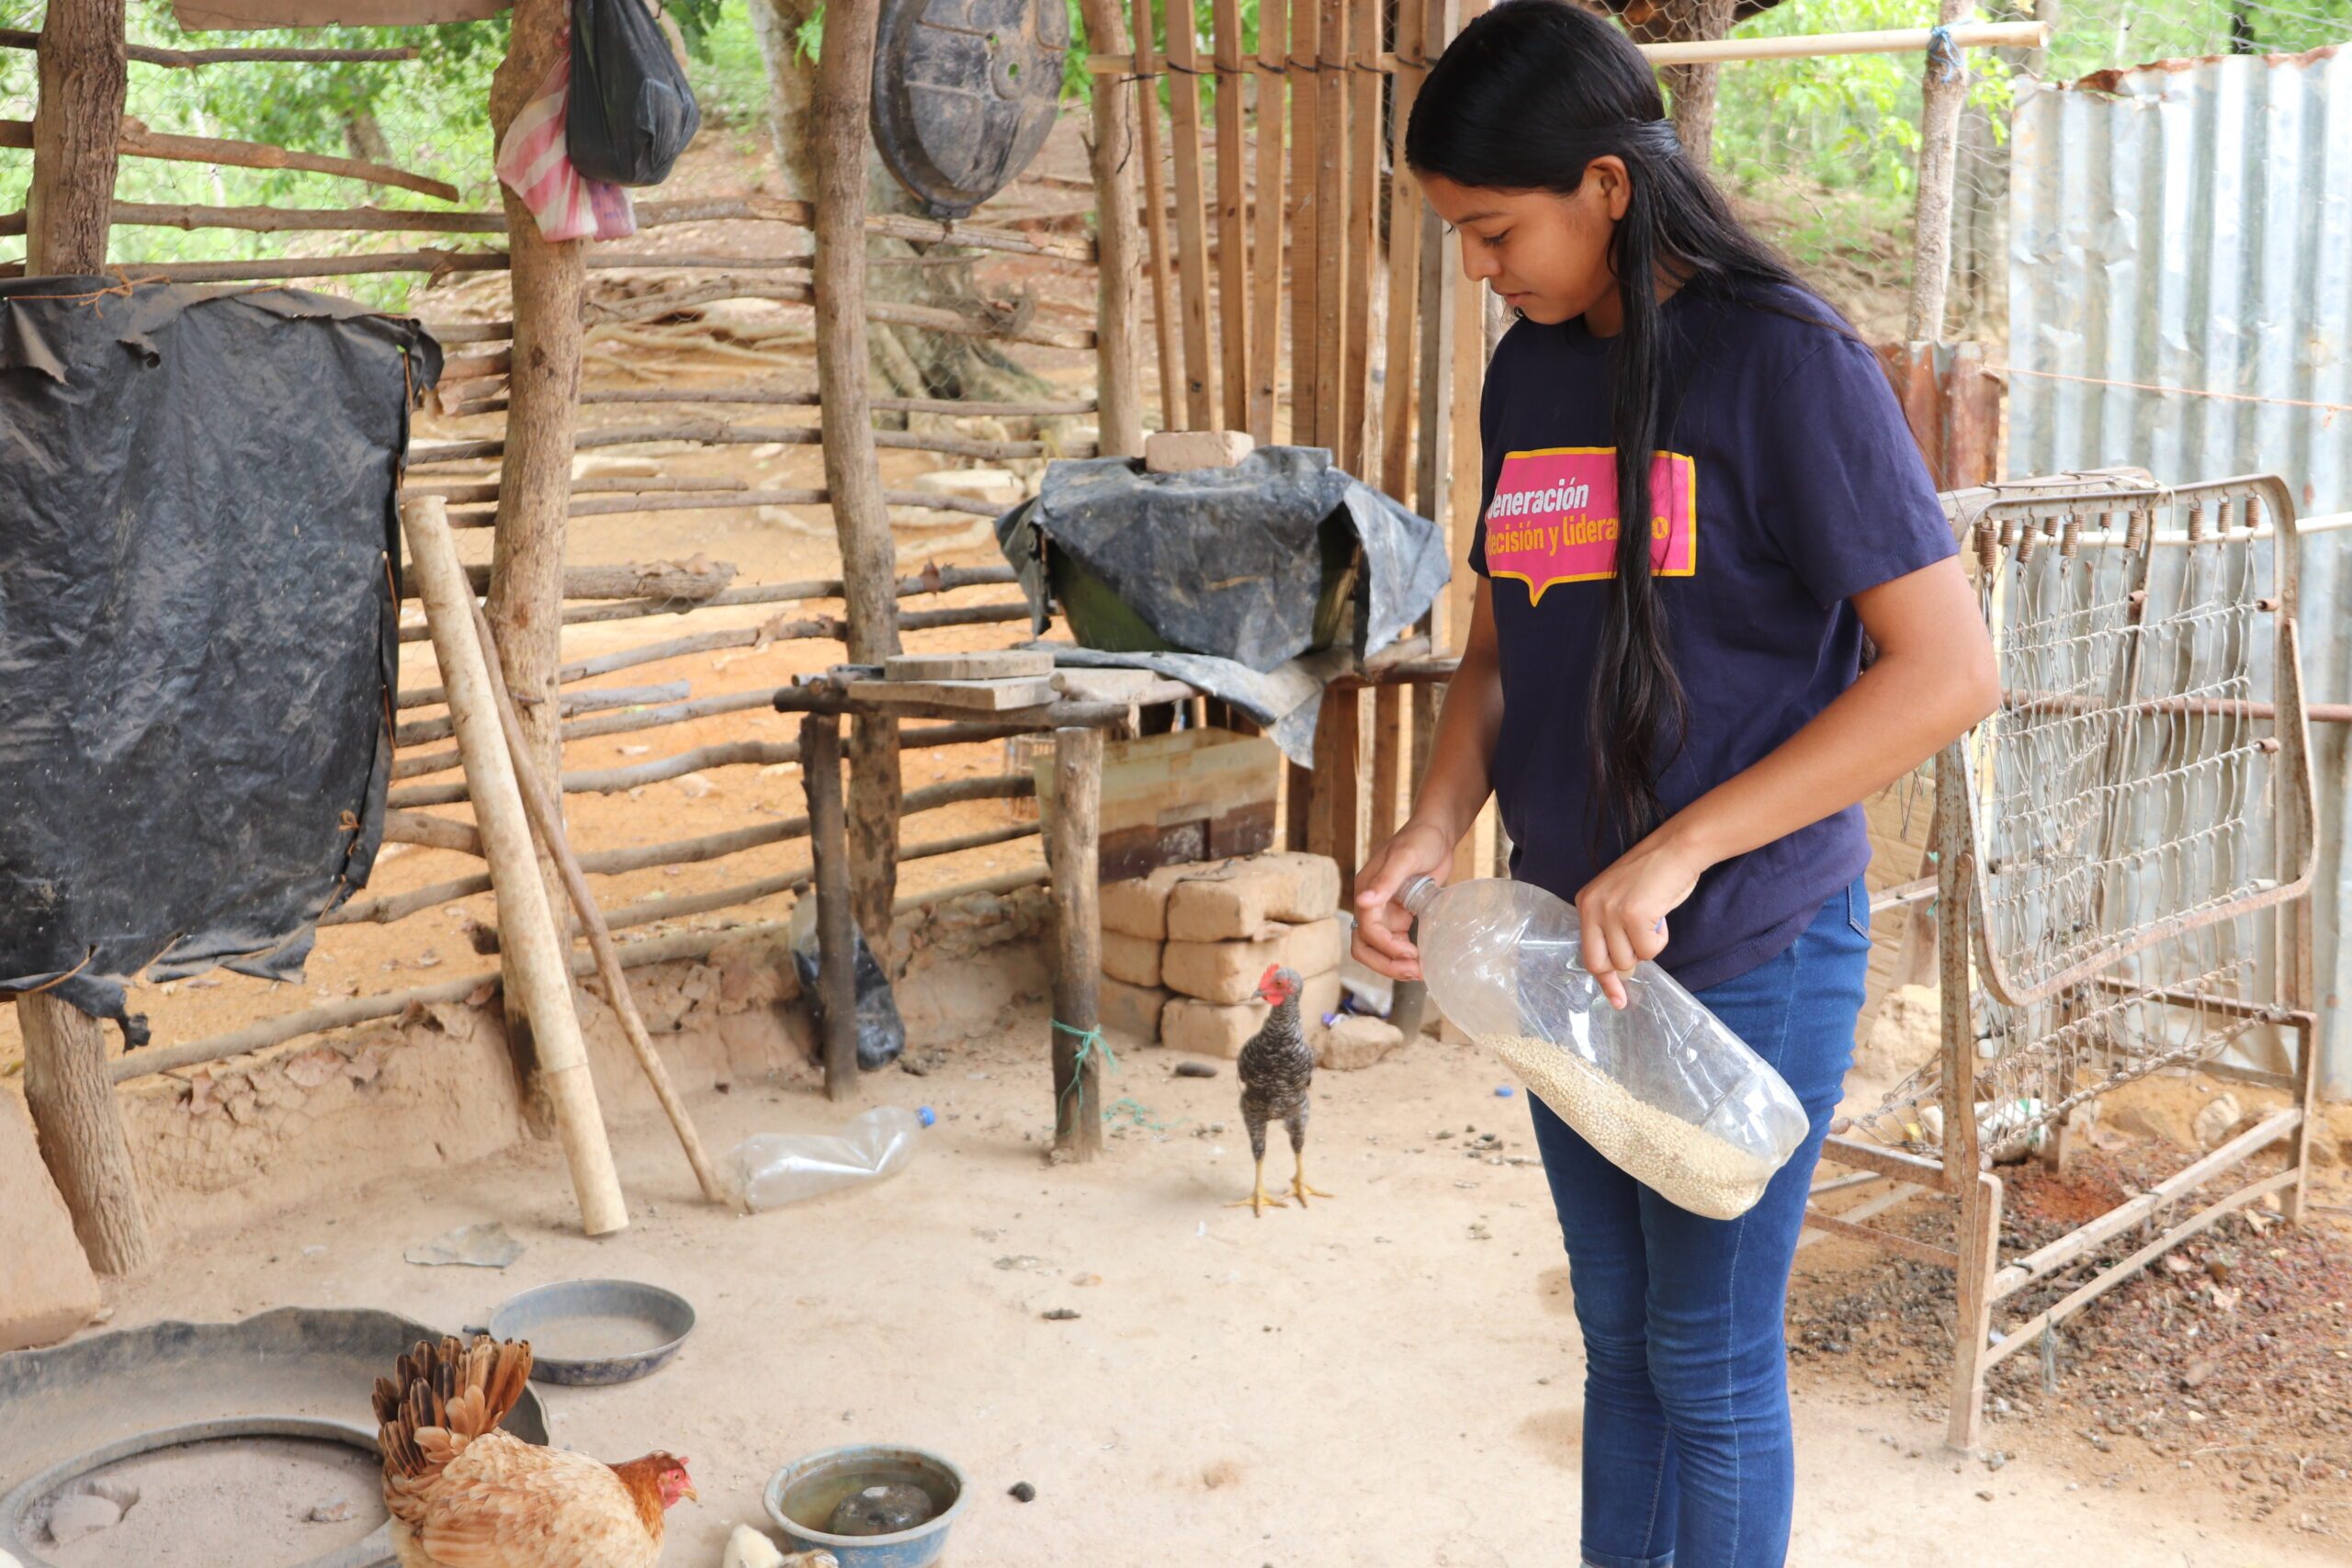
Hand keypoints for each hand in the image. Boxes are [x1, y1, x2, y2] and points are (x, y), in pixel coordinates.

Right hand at [1351, 820, 1456, 981]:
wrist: (1437, 832)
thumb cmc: (1420, 839)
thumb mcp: (1404, 857)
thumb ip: (1385, 882)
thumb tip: (1362, 902)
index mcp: (1366, 890)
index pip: (1367, 929)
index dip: (1386, 946)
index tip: (1411, 952)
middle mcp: (1371, 904)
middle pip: (1364, 946)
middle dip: (1385, 963)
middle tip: (1412, 972)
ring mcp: (1385, 912)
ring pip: (1378, 949)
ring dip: (1394, 965)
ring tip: (1419, 972)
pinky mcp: (1400, 915)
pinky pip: (1395, 943)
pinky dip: (1404, 956)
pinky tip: (1421, 961)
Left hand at [1575, 829, 1708, 1009]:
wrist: (1675, 849)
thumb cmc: (1655, 876)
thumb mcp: (1621, 901)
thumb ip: (1613, 930)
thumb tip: (1620, 969)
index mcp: (1585, 903)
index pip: (1588, 953)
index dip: (1605, 979)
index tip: (1617, 1000)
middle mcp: (1591, 907)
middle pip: (1601, 963)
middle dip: (1624, 967)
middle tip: (1643, 951)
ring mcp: (1610, 911)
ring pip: (1628, 959)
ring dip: (1647, 947)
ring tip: (1653, 920)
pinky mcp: (1632, 915)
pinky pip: (1649, 951)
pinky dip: (1660, 940)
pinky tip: (1661, 917)